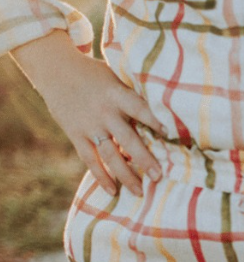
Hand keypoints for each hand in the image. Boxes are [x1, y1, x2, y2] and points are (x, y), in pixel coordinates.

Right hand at [13, 32, 165, 196]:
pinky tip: (113, 191)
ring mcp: (89, 125)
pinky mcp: (75, 134)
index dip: (155, 121)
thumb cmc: (96, 75)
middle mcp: (104, 112)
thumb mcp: (116, 79)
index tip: (171, 134)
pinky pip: (90, 159)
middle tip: (158, 177)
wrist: (55, 69)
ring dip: (125, 175)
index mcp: (117, 95)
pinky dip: (101, 176)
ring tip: (140, 192)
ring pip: (109, 155)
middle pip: (127, 139)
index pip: (139, 109)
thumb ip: (132, 98)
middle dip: (144, 159)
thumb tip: (162, 117)